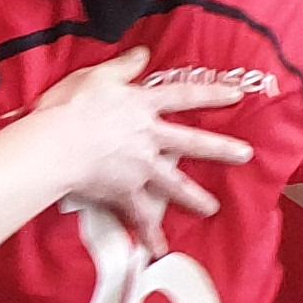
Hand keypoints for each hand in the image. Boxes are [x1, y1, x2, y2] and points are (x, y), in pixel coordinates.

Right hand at [30, 48, 255, 241]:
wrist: (56, 144)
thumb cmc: (70, 107)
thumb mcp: (95, 76)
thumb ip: (123, 66)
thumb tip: (143, 52)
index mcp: (142, 106)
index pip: (184, 95)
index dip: (211, 93)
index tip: (237, 95)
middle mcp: (149, 136)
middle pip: (191, 142)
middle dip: (221, 149)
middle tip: (246, 155)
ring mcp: (140, 166)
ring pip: (174, 183)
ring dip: (194, 197)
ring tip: (211, 208)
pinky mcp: (125, 191)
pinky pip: (140, 215)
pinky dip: (149, 234)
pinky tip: (159, 249)